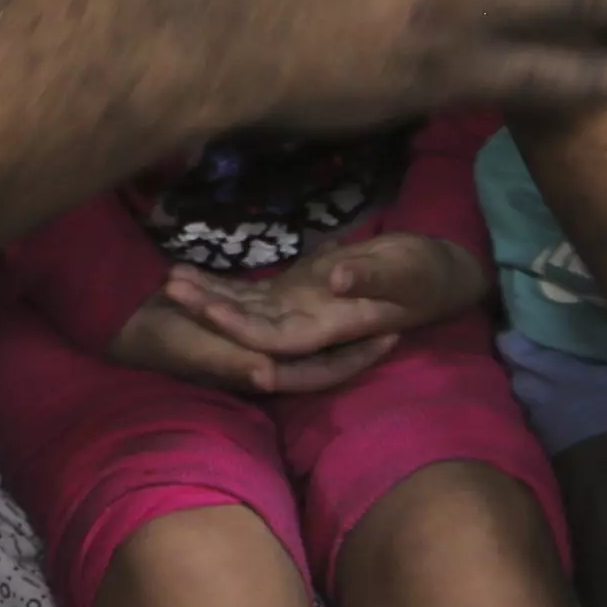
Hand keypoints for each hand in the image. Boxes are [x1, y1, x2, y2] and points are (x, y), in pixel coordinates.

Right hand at [106, 292, 389, 397]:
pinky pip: (284, 309)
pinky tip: (323, 271)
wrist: (120, 319)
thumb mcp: (192, 348)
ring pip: (306, 330)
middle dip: (356, 335)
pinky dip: (302, 295)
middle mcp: (261, 360)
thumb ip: (230, 361)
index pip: (319, 372)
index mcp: (257, 370)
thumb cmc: (155, 337)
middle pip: (322, 353)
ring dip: (334, 313)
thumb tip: (270, 375)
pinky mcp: (239, 319)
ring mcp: (252, 340)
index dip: (356, 358)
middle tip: (397, 308)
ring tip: (368, 290)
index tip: (394, 334)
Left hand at [154, 232, 485, 394]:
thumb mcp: (404, 272)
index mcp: (331, 328)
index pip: (276, 337)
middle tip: (169, 287)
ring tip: (169, 277)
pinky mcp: (296, 292)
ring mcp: (299, 311)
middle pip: (248, 327)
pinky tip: (192, 270)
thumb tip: (337, 279)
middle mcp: (308, 327)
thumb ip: (370, 278)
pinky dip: (224, 284)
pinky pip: (253, 293)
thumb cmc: (425, 274)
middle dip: (210, 310)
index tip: (206, 309)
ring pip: (245, 310)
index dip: (241, 327)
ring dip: (209, 297)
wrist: (437, 275)